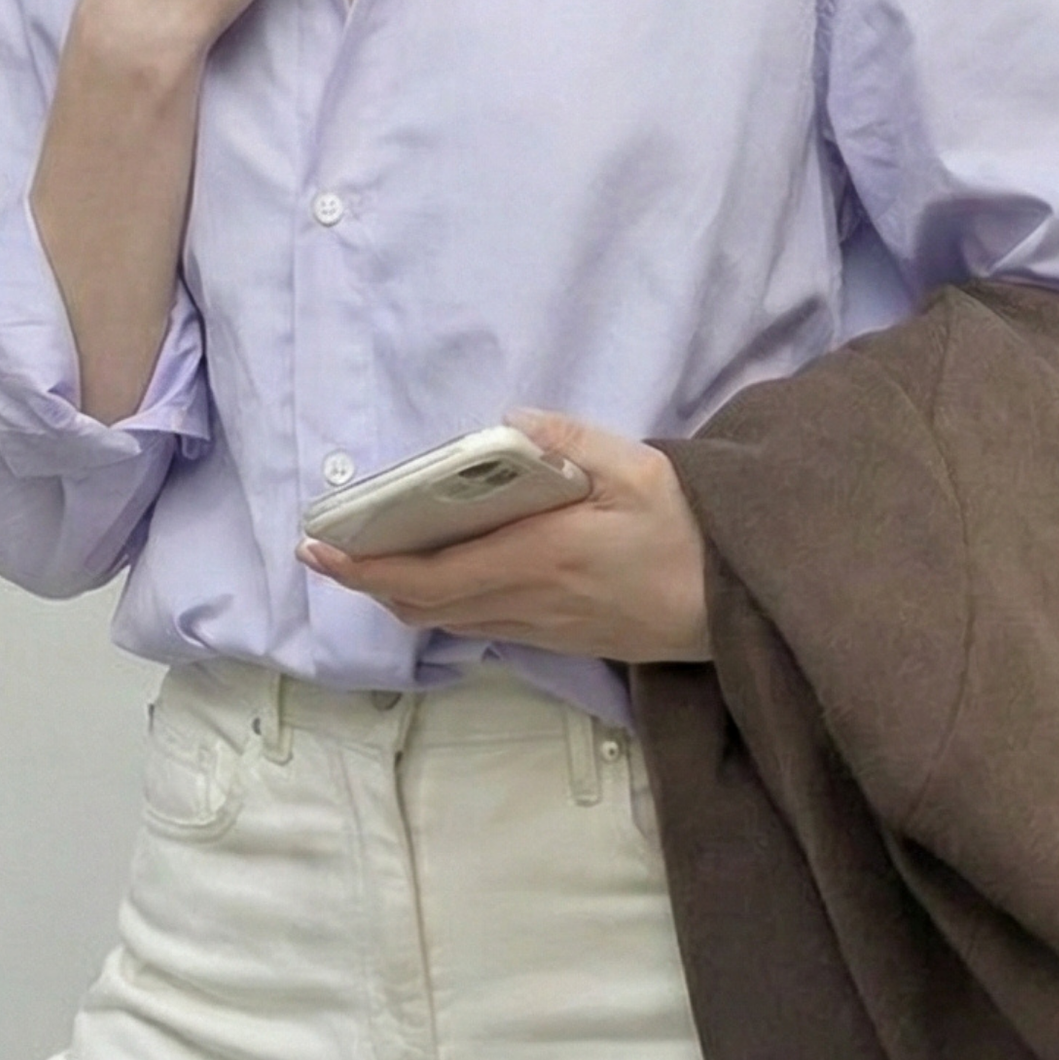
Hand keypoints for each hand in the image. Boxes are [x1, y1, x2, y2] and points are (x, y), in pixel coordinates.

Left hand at [297, 410, 712, 663]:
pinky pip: (484, 626)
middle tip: (332, 552)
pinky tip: (445, 575)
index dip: (366, 569)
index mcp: (538, 558)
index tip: (320, 550)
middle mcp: (529, 604)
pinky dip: (445, 604)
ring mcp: (545, 629)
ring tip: (376, 559)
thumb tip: (510, 419)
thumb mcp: (638, 468)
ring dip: (404, 595)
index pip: (427, 575)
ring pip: (451, 621)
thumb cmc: (689, 528)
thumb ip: (571, 441)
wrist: (738, 603)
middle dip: (371, 583)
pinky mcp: (563, 640)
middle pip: (425, 606)